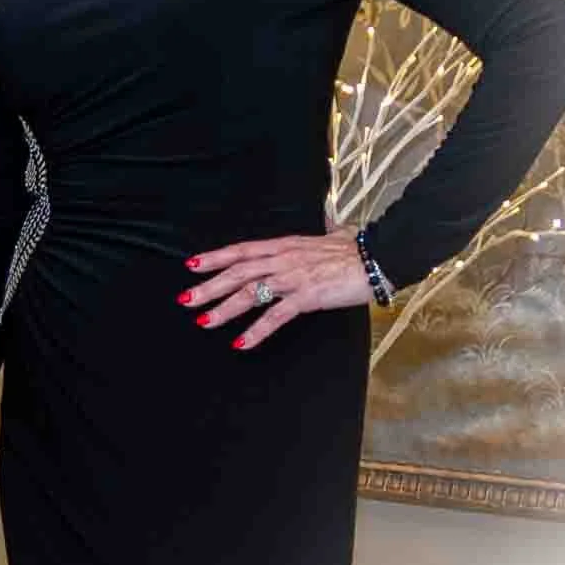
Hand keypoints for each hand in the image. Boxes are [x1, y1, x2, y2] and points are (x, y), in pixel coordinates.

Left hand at [180, 229, 371, 349]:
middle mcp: (283, 259)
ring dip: (224, 309)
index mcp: (284, 245)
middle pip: (238, 272)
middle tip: (186, 299)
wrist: (378, 258)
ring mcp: (293, 278)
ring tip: (204, 322)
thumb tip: (328, 221)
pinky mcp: (307, 296)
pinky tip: (241, 342)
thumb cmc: (356, 248)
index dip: (215, 258)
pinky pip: (276, 315)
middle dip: (209, 286)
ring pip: (250, 293)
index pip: (242, 250)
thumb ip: (324, 230)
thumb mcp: (333, 234)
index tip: (192, 265)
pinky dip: (257, 330)